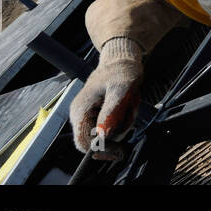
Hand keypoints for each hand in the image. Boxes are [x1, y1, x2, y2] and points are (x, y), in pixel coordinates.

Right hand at [70, 38, 143, 160]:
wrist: (122, 61)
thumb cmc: (121, 71)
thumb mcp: (120, 90)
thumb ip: (111, 112)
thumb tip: (103, 135)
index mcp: (80, 110)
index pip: (83, 143)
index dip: (100, 149)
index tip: (119, 147)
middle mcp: (81, 115)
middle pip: (98, 140)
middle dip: (117, 130)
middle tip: (129, 111)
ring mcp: (90, 115)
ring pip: (108, 134)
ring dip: (124, 122)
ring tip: (129, 103)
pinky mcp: (99, 114)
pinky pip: (112, 126)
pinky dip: (124, 119)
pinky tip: (127, 105)